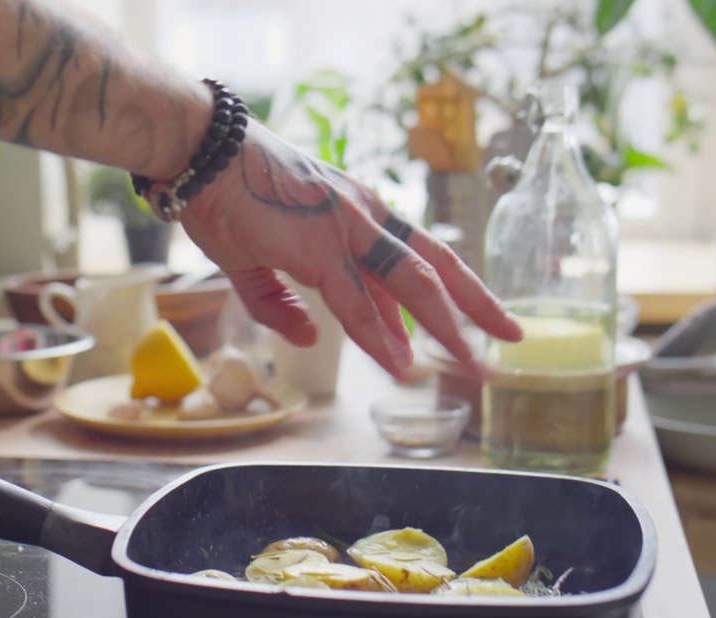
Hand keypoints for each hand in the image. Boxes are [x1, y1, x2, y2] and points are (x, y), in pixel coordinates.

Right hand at [181, 122, 522, 377]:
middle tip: (512, 338)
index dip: (452, 291)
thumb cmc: (226, 195)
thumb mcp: (256, 255)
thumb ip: (280, 303)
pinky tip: (400, 364)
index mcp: (357, 214)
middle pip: (436, 265)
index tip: (480, 319)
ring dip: (445, 327)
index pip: (417, 259)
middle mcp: (364, 217)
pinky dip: (380, 335)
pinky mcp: (316, 245)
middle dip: (477, 306)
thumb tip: (309, 339)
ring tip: (471, 364)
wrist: (203, 153)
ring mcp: (345, 227)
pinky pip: (355, 299)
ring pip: (411, 282)